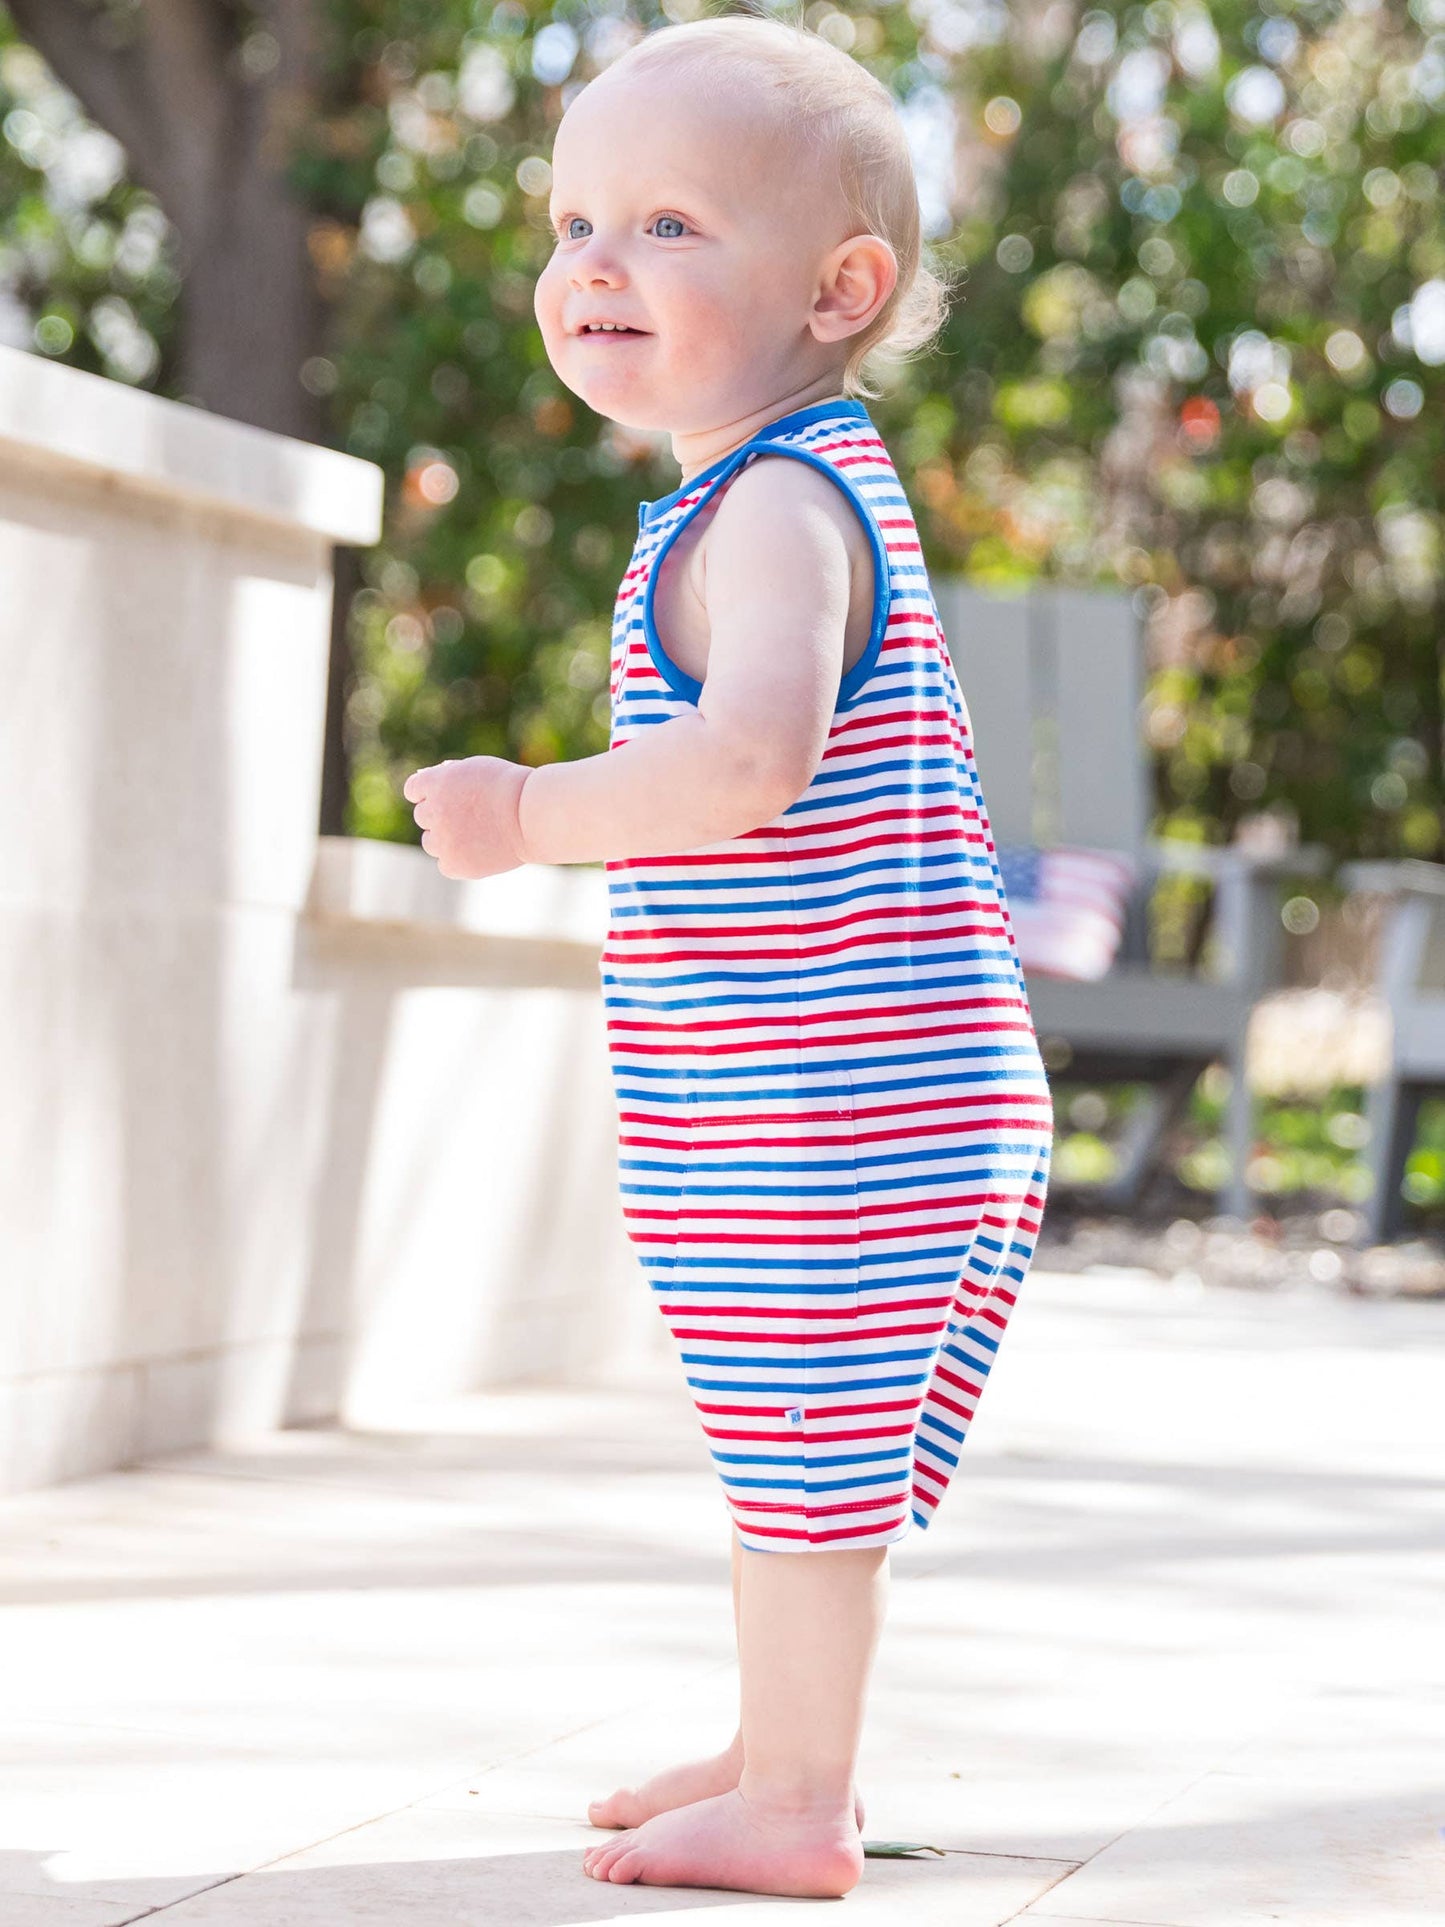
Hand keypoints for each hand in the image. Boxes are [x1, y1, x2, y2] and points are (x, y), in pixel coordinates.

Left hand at [402, 756, 530, 879]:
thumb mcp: (475, 769)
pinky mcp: (454, 864)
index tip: (448, 798)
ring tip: (477, 835)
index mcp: (436, 782)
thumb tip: (425, 781)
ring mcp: (442, 840)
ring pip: (430, 843)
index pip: (414, 790)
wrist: (533, 815)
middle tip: (471, 817)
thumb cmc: (510, 787)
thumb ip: (447, 776)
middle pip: (422, 817)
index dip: (430, 794)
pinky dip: (458, 860)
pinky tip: (480, 851)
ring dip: (446, 839)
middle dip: (441, 816)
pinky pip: (445, 864)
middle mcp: (434, 811)